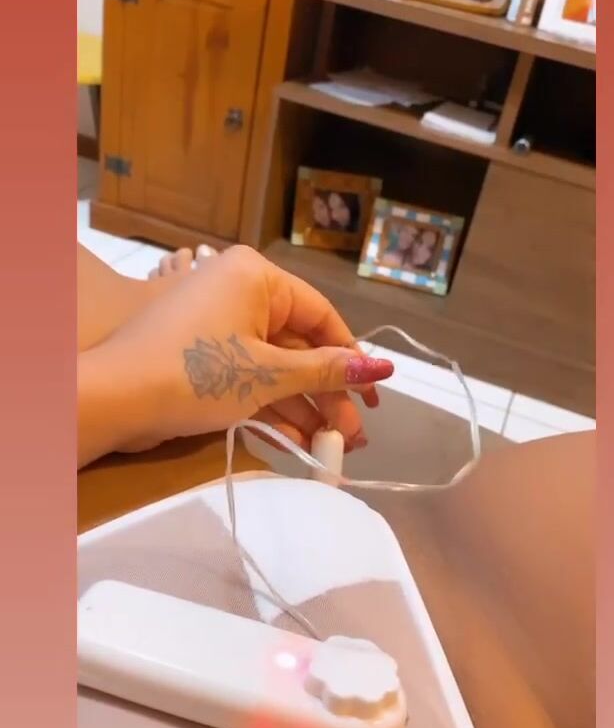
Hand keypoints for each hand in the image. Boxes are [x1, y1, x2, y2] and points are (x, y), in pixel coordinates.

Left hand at [81, 246, 392, 459]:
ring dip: (304, 410)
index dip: (352, 359)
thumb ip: (327, 372)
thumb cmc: (197, 372)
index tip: (374, 397)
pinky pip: (250, 379)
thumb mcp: (268, 373)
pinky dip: (272, 410)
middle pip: (300, 348)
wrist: (114, 400)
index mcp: (257, 278)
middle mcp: (241, 294)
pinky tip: (298, 444)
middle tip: (352, 438)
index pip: (321, 316)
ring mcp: (220, 329)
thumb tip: (384, 368)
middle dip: (327, 396)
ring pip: (276, 369)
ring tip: (331, 449)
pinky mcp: (204, 360)